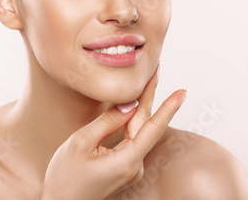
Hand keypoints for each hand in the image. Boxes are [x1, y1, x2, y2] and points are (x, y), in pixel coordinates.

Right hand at [39, 63, 186, 199]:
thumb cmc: (64, 178)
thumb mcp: (80, 143)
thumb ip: (107, 121)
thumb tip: (129, 105)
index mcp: (127, 161)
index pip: (152, 128)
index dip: (169, 107)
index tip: (183, 91)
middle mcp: (135, 166)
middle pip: (146, 125)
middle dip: (150, 96)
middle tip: (156, 70)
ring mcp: (131, 169)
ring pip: (138, 131)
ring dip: (141, 107)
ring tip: (148, 81)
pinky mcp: (125, 169)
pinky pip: (132, 140)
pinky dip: (132, 122)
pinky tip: (133, 108)